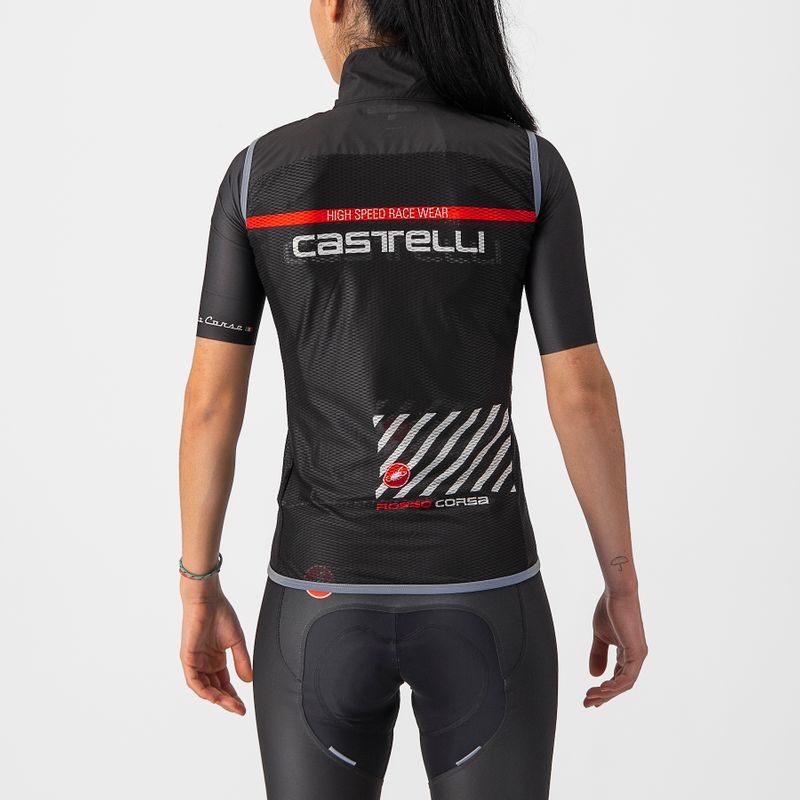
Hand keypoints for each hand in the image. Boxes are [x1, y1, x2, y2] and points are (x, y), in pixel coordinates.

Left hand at [180, 580, 252, 714]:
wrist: (207, 599)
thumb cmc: (220, 613)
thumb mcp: (236, 641)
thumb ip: (242, 661)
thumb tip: (248, 680)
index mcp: (217, 659)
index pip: (224, 683)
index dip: (234, 696)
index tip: (244, 706)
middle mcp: (205, 663)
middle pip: (216, 689)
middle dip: (228, 701)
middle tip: (239, 709)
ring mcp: (196, 662)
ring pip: (204, 688)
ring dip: (217, 698)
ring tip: (231, 705)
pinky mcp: (188, 658)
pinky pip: (193, 681)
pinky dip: (204, 691)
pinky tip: (215, 697)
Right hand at [584, 590, 647, 707]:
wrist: (617, 593)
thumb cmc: (610, 609)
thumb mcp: (600, 636)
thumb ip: (598, 654)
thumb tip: (594, 675)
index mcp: (628, 653)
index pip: (618, 678)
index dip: (604, 690)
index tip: (590, 697)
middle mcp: (636, 657)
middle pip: (621, 685)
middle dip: (604, 696)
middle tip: (587, 703)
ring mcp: (638, 656)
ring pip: (624, 684)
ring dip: (606, 693)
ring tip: (590, 696)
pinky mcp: (637, 652)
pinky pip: (627, 677)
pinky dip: (614, 685)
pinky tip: (601, 687)